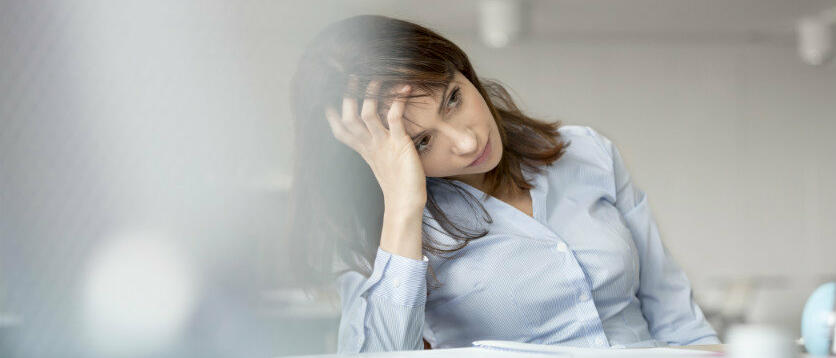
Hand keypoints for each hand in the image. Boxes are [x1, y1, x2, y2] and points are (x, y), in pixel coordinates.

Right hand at [325, 79, 426, 211]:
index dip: (332, 113)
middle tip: (352, 75)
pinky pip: (394, 118)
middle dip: (348, 96)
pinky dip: (398, 101)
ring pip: (367, 114)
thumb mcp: (382, 161)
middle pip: (348, 118)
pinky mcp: (399, 144)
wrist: (405, 204)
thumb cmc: (398, 183)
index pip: (340, 130)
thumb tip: (378, 132)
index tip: (330, 94)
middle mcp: (369, 145)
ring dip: (370, 94)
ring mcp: (382, 144)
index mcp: (363, 150)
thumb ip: (376, 146)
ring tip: (376, 77)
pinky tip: (405, 89)